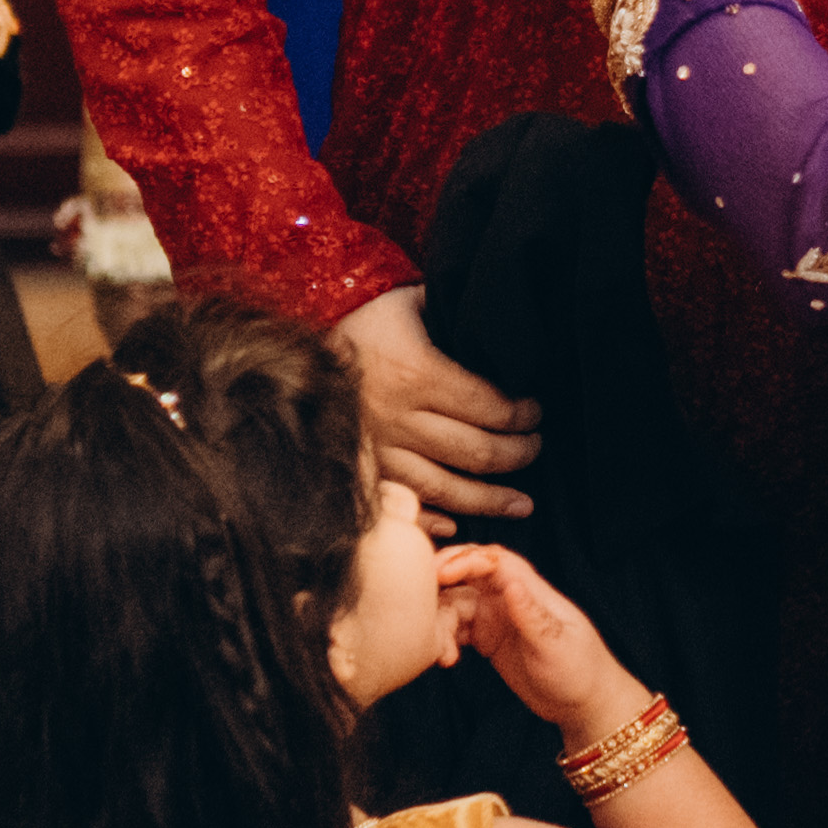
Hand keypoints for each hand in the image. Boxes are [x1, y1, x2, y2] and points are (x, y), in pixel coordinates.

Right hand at [336, 284, 539, 522]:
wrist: (291, 354)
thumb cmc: (361, 326)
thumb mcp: (406, 304)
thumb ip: (450, 310)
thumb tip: (495, 312)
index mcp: (417, 373)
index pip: (488, 406)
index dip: (522, 415)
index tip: (536, 412)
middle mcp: (399, 418)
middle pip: (475, 451)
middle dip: (518, 454)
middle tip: (535, 448)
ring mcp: (380, 451)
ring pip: (448, 488)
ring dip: (491, 500)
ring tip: (522, 503)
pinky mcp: (362, 472)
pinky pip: (404, 506)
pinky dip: (435, 520)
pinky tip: (460, 523)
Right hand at [438, 540, 641, 747]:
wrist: (583, 704)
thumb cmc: (580, 670)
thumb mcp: (556, 644)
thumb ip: (531, 615)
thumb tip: (511, 582)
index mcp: (529, 589)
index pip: (493, 560)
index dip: (464, 560)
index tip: (440, 574)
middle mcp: (509, 597)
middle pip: (467, 574)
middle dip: (441, 582)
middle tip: (419, 602)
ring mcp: (497, 617)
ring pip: (456, 603)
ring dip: (441, 620)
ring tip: (440, 649)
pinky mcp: (488, 639)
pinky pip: (457, 629)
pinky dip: (445, 639)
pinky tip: (445, 658)